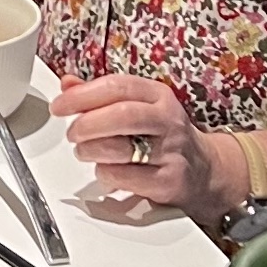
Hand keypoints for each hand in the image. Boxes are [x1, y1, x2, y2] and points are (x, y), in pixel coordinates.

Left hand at [51, 74, 233, 224]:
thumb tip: (68, 84)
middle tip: (72, 132)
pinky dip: (106, 174)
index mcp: (158, 95)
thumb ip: (102, 96)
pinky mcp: (168, 182)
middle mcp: (167, 121)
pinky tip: (106, 170)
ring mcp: (170, 152)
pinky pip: (125, 177)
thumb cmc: (164, 136)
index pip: (117, 86)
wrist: (206, 171)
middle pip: (121, 115)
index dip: (82, 95)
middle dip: (87, 124)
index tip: (60, 105)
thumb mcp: (139, 107)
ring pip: (120, 148)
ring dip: (91, 151)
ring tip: (84, 151)